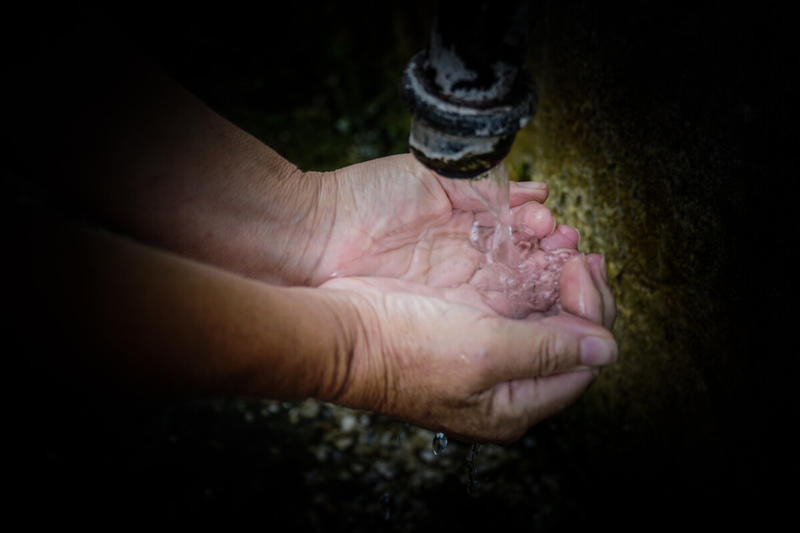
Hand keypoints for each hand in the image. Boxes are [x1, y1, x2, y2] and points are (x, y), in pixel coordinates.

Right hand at [305, 154, 615, 441]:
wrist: (340, 329)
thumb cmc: (403, 349)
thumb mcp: (485, 353)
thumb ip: (549, 351)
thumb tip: (606, 350)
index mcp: (513, 403)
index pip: (582, 362)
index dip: (593, 312)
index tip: (581, 268)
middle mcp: (504, 380)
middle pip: (567, 336)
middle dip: (580, 290)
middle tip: (581, 252)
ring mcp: (484, 350)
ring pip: (541, 311)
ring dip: (555, 271)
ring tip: (559, 237)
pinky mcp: (463, 322)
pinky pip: (509, 294)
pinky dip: (524, 265)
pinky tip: (528, 239)